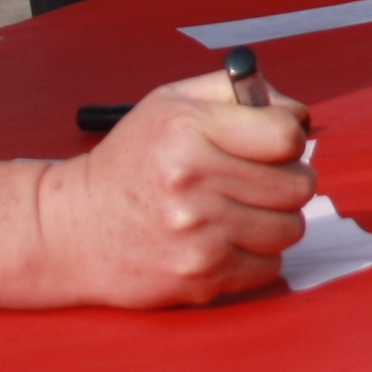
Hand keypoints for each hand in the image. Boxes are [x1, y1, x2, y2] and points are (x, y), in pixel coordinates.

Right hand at [33, 72, 317, 305]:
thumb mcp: (171, 103)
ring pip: (290, 228)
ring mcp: (198, 237)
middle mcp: (193, 184)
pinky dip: (257, 255)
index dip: (289, 138)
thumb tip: (298, 113)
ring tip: (239, 210)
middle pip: (299, 185)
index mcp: (188, 131)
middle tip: (259, 180)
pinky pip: (269, 267)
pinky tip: (225, 240)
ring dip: (274, 220)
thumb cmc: (130, 161)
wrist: (73, 229)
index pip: (287, 136)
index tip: (274, 145)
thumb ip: (237, 92)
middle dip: (287, 180)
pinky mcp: (200, 279)